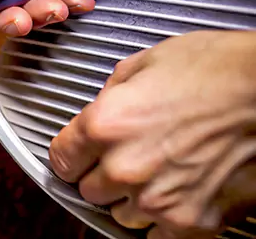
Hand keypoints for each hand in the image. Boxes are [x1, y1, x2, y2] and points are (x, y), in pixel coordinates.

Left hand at [49, 30, 255, 237]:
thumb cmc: (221, 71)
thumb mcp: (148, 62)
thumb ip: (113, 92)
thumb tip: (102, 106)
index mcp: (105, 126)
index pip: (61, 159)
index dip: (72, 154)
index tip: (79, 154)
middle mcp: (125, 167)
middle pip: (89, 190)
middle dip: (103, 175)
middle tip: (128, 158)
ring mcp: (157, 199)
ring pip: (120, 215)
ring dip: (132, 199)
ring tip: (159, 174)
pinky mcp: (191, 222)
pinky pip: (156, 237)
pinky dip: (162, 223)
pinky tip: (175, 198)